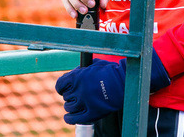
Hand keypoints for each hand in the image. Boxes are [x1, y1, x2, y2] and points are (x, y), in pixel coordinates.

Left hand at [55, 53, 170, 124]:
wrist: (124, 82)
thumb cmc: (111, 71)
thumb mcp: (94, 65)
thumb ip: (81, 70)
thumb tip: (73, 73)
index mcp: (77, 76)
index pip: (60, 84)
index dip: (61, 87)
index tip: (64, 88)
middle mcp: (78, 90)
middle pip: (66, 96)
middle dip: (70, 95)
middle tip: (77, 95)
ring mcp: (84, 102)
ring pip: (69, 107)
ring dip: (72, 106)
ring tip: (78, 104)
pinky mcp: (91, 113)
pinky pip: (74, 119)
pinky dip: (69, 118)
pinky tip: (70, 117)